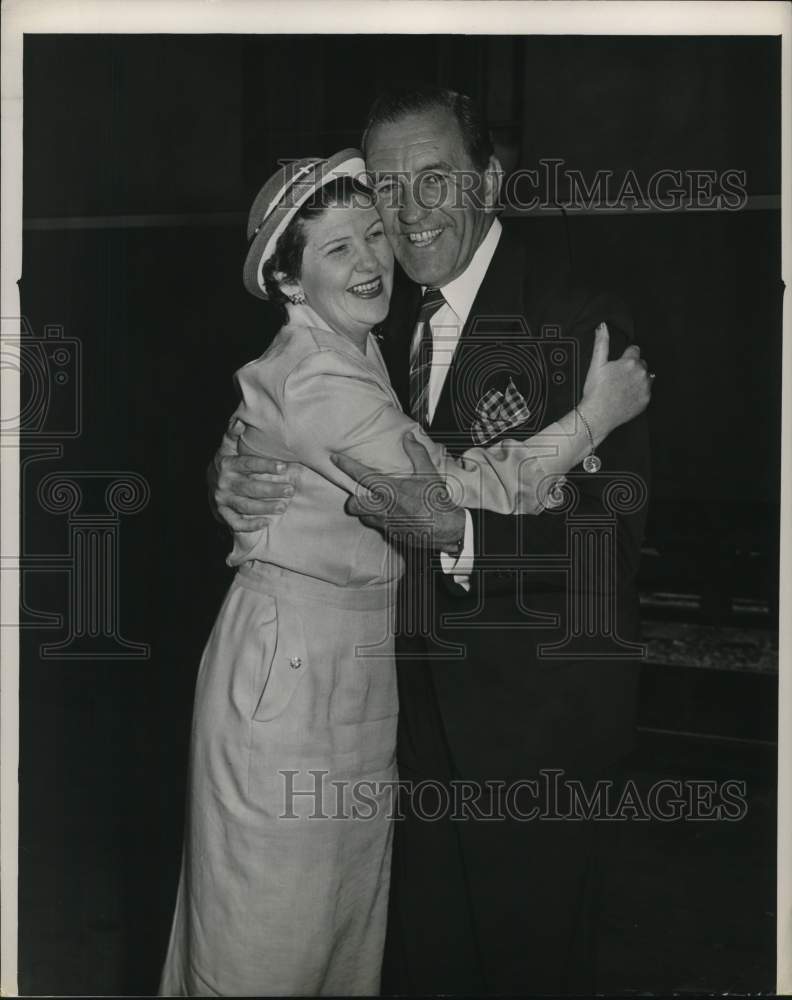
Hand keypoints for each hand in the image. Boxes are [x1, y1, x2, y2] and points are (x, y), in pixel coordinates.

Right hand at [209, 418, 295, 531]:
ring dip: (266, 507)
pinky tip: (266, 522)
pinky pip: (236, 523)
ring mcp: (223, 500)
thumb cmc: (226, 461)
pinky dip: (250, 524)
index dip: (265, 466)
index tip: (283, 467)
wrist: (209, 482)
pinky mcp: (223, 514)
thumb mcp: (227, 446)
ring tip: (283, 506)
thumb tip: (240, 421)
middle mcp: (224, 483)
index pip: (248, 464)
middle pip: (250, 488)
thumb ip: (233, 433)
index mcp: (227, 464)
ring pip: (246, 506)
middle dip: (271, 490)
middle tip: (290, 490)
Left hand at [331, 432, 465, 551]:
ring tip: (376, 505)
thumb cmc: (437, 501)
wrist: (447, 528)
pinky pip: (377, 526)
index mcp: (391, 489)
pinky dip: (379, 520)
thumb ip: (416, 453)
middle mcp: (384, 507)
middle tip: (359, 495)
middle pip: (354, 504)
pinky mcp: (391, 534)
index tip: (335, 458)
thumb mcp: (429, 473)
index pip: (361, 475)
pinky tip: (391, 516)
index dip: (346, 465)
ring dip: (365, 511)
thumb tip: (408, 436)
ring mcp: (386, 522)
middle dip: (353, 500)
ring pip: (363, 517)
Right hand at [580, 323, 651, 441]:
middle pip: (641, 364)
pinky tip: (626, 396)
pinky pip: (646, 391)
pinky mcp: (646, 401)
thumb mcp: (596, 364)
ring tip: (622, 387)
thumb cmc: (596, 391)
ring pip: (645, 377)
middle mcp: (641, 374)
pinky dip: (639, 392)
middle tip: (618, 377)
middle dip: (632, 367)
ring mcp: (645, 388)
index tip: (618, 364)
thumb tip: (603, 326)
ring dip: (637, 379)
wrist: (598, 415)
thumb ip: (602, 343)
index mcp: (630, 362)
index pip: (635, 350)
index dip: (625, 356)